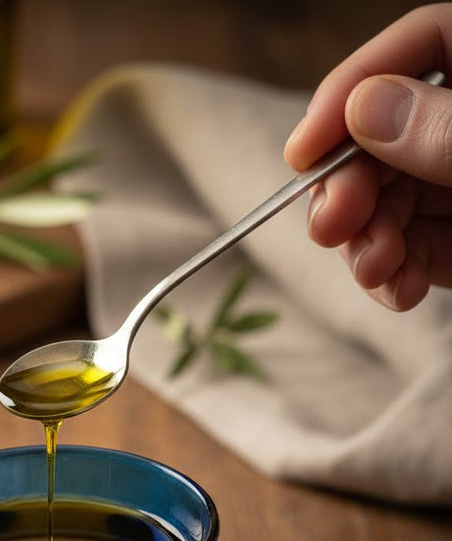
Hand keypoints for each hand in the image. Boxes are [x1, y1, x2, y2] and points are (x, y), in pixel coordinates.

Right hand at [284, 3, 451, 310]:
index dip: (347, 95)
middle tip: (333, 226)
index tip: (303, 150)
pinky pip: (412, 249)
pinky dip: (395, 275)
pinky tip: (398, 290)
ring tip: (377, 272)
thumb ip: (450, 129)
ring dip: (367, 244)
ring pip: (387, 201)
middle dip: (351, 189)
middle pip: (384, 138)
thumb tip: (366, 107)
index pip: (414, 51)